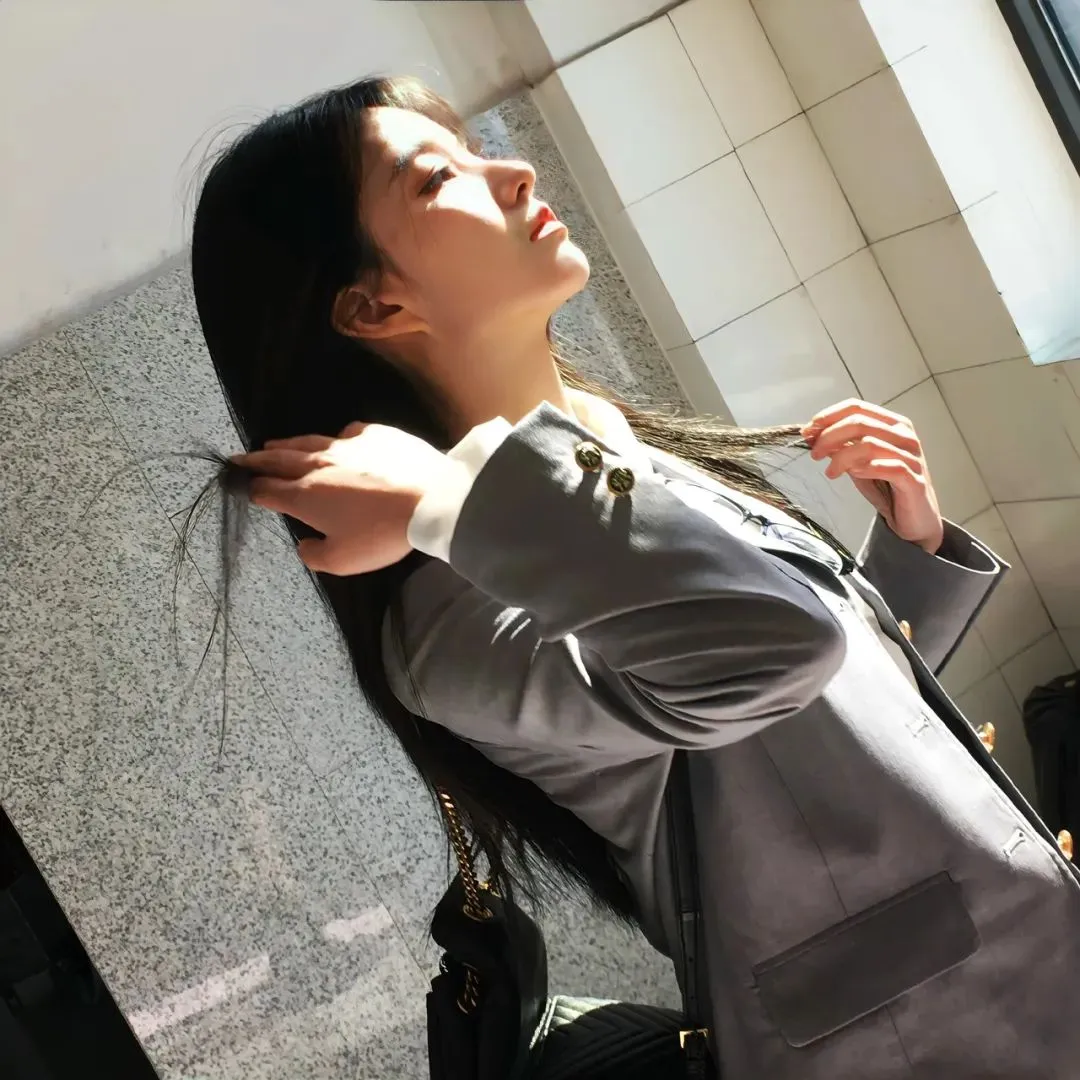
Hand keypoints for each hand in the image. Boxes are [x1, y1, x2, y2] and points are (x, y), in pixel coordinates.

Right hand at [232, 422, 449, 574]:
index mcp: (305, 496)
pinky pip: (348, 434)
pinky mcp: (375, 434)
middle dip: (257, 460)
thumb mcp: (343, 561)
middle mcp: (319, 465)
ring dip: (286, 444)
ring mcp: (346, 445)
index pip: (268, 490)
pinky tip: (337, 441)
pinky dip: (336, 439)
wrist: (430, 499)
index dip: (252, 489)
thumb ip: (315, 555)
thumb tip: (304, 544)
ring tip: (272, 445)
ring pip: (308, 441)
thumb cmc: (382, 534)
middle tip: (239, 458)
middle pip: (279, 460)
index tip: (240, 485)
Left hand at [802, 400, 943, 554]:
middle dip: (830, 436)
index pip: (857, 407)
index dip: (829, 416)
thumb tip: (812, 434)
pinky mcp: (914, 480)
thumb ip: (840, 447)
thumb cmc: (886, 486)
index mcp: (892, 424)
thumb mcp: (857, 463)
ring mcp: (912, 457)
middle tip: (814, 453)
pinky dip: (865, 468)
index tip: (809, 430)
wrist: (913, 518)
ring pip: (870, 444)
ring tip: (829, 471)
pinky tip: (853, 474)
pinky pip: (888, 467)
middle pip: (860, 423)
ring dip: (842, 456)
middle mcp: (904, 436)